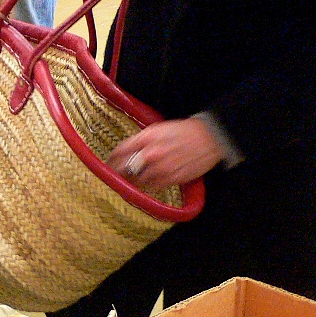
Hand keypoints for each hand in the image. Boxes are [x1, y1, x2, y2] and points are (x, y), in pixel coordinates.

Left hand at [108, 118, 224, 192]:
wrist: (209, 137)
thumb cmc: (183, 131)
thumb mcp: (158, 129)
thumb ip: (140, 140)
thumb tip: (126, 152)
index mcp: (146, 138)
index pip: (119, 151)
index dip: (110, 160)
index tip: (106, 165)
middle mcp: (151, 153)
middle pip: (125, 169)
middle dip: (117, 173)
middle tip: (113, 176)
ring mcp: (161, 168)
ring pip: (137, 181)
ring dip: (132, 182)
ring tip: (129, 181)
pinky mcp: (172, 179)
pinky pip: (153, 187)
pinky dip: (147, 186)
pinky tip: (146, 184)